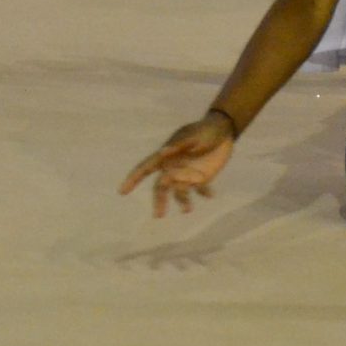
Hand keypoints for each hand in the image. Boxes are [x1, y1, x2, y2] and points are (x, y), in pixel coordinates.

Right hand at [119, 116, 235, 217]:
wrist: (224, 130)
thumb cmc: (204, 130)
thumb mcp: (193, 136)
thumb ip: (179, 145)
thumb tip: (162, 152)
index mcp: (166, 156)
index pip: (145, 168)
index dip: (133, 179)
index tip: (122, 191)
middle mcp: (173, 167)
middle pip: (161, 187)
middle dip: (159, 201)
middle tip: (159, 215)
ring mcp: (187, 174)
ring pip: (179, 193)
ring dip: (182, 201)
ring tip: (188, 209)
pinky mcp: (202, 178)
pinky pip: (199, 190)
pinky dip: (204, 193)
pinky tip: (211, 195)